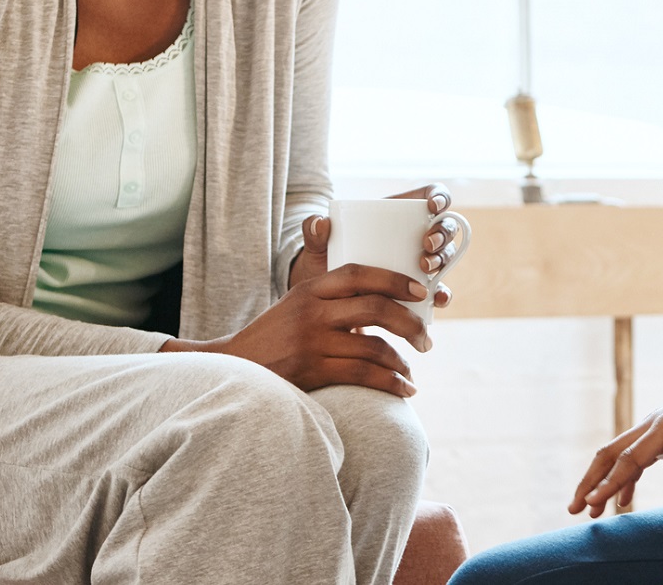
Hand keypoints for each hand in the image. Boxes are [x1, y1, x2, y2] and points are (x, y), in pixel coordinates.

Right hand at [164, 263, 431, 396]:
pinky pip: (363, 375)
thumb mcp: (297, 304)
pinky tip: (403, 389)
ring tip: (410, 372)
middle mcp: (312, 311)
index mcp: (310, 288)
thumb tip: (385, 296)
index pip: (359, 273)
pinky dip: (390, 383)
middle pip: (376, 308)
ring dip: (401, 361)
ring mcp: (312, 341)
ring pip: (374, 346)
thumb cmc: (276, 336)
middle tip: (426, 339)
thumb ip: (332, 296)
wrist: (236, 368)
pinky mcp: (312, 371)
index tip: (421, 293)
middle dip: (410, 324)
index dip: (394, 279)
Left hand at [289, 184, 458, 310]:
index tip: (432, 206)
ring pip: (445, 257)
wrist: (324, 301)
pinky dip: (441, 294)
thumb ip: (313, 233)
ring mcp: (420, 264)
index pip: (430, 197)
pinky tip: (436, 299)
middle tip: (426, 246)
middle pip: (444, 228)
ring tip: (425, 268)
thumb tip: (318, 222)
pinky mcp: (419, 291)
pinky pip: (438, 290)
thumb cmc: (326, 262)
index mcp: (398, 215)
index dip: (439, 197)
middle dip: (441, 235)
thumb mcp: (318, 247)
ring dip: (443, 260)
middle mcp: (416, 237)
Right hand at [569, 358, 662, 517]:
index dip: (609, 483)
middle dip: (589, 482)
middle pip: (610, 455)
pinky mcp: (661, 433)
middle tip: (573, 509)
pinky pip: (635, 457)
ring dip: (602, 481)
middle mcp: (652, 426)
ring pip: (618, 456)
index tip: (591, 504)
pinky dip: (625, 478)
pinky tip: (623, 500)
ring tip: (591, 511)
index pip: (630, 459)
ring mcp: (654, 429)